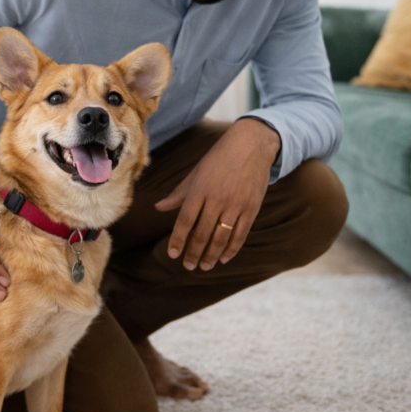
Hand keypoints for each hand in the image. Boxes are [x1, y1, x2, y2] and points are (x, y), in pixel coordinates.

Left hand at [155, 119, 279, 269]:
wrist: (251, 145)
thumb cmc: (219, 158)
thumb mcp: (196, 173)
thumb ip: (178, 194)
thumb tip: (158, 207)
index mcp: (200, 189)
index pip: (185, 220)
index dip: (178, 239)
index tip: (173, 254)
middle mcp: (217, 198)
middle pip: (203, 232)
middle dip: (194, 252)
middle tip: (188, 266)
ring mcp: (236, 204)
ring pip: (221, 237)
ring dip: (212, 255)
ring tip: (204, 266)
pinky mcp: (252, 208)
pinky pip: (241, 233)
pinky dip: (232, 248)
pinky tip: (224, 258)